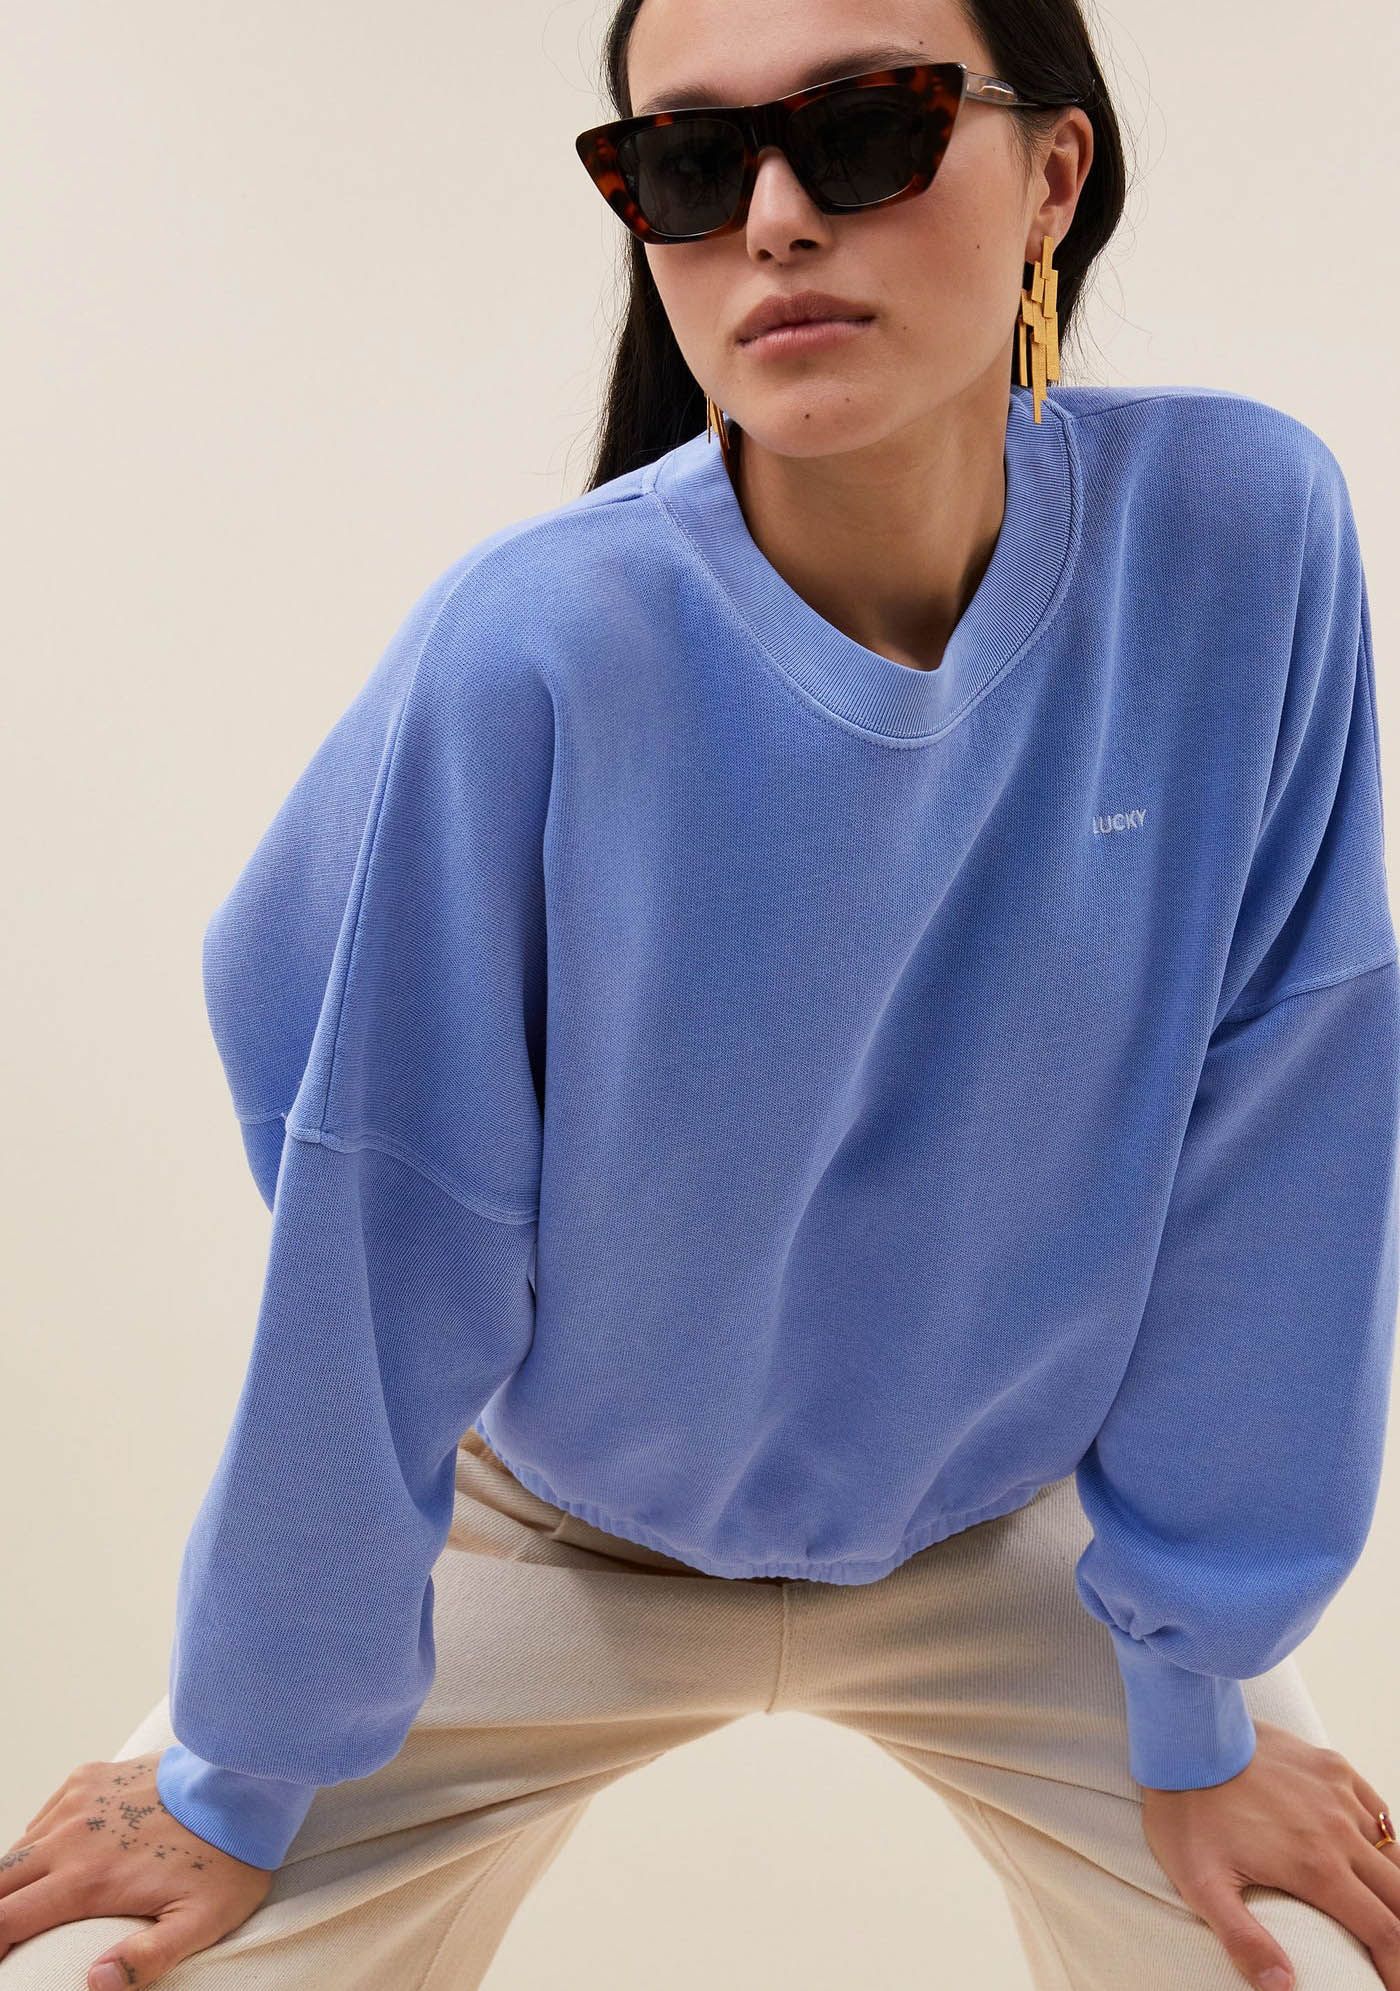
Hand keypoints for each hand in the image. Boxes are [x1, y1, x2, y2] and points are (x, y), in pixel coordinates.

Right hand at [0, 1755, 272, 1987]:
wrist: (244, 1780)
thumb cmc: (226, 1857)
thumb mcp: (200, 1921)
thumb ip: (148, 1956)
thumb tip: (96, 1981)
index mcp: (88, 1878)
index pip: (6, 1921)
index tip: (3, 1963)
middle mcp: (71, 1836)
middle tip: (11, 1936)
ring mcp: (77, 1801)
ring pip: (17, 1848)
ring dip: (14, 1880)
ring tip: (29, 1905)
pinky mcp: (88, 1777)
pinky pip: (43, 1816)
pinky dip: (37, 1842)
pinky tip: (54, 1859)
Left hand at [1141, 1720, 1399, 1989]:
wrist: (1185, 1736)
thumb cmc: (1188, 1813)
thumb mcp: (1202, 1884)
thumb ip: (1244, 1940)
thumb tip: (1282, 1986)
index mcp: (1317, 1867)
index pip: (1386, 1932)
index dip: (1397, 1968)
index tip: (1392, 1986)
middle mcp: (1340, 1831)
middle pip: (1398, 1895)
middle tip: (1387, 1954)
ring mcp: (1339, 1794)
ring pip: (1392, 1853)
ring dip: (1391, 1887)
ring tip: (1377, 1910)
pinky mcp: (1332, 1766)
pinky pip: (1376, 1810)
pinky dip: (1382, 1840)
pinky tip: (1369, 1854)